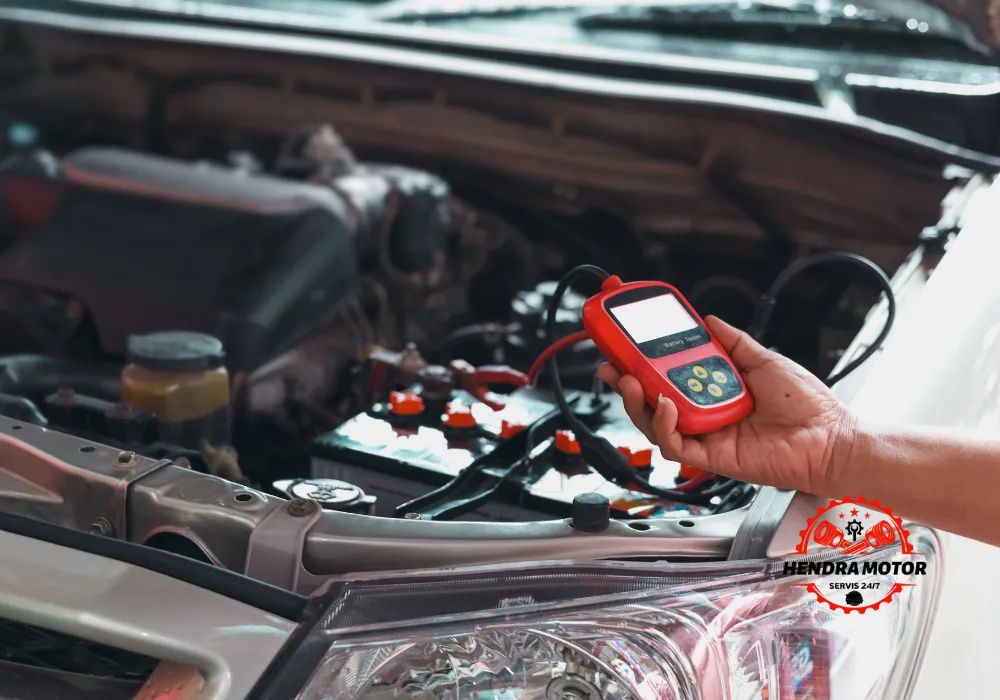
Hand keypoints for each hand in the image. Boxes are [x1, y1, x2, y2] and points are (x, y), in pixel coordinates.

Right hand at [597, 315, 856, 494]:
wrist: (831, 438)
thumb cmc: (808, 405)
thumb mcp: (764, 359)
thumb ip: (733, 342)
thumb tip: (709, 320)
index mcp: (715, 392)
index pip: (668, 377)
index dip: (643, 365)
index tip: (625, 346)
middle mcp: (706, 415)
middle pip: (652, 402)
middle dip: (627, 384)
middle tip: (613, 365)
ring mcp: (707, 437)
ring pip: (656, 425)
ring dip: (638, 403)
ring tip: (631, 382)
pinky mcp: (712, 458)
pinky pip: (676, 445)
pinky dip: (666, 425)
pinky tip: (668, 405)